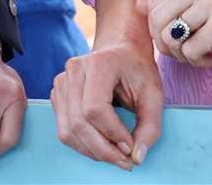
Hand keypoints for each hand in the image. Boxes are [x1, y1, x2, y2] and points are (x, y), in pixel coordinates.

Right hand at [50, 32, 163, 169]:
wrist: (121, 49)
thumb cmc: (137, 69)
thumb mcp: (154, 93)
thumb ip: (150, 125)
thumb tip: (137, 157)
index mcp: (98, 63)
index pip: (95, 109)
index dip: (112, 134)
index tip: (131, 147)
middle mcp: (74, 70)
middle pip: (79, 123)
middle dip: (103, 150)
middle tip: (125, 161)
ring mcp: (62, 81)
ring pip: (67, 130)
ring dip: (92, 151)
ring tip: (115, 156)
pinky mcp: (58, 94)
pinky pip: (64, 129)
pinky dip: (83, 145)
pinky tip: (102, 145)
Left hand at [142, 0, 211, 67]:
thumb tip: (138, 5)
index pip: (153, 4)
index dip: (160, 29)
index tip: (182, 38)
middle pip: (155, 21)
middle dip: (165, 45)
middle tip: (187, 53)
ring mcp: (211, 3)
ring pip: (169, 38)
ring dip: (182, 56)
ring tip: (202, 55)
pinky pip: (189, 52)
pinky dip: (198, 62)